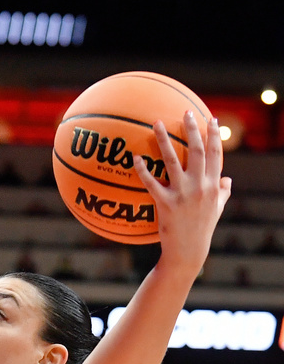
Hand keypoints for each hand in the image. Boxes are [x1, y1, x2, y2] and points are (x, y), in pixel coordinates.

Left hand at [133, 112, 231, 272]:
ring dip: (164, 140)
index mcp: (213, 185)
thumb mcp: (217, 210)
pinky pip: (151, 183)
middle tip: (187, 111)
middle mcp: (200, 186)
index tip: (212, 119)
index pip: (217, 154)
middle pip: (198, 150)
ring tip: (156, 123)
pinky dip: (143, 170)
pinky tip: (135, 158)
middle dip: (194, 129)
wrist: (188, 251)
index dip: (215, 135)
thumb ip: (223, 193)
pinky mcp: (166, 203)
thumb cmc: (202, 229)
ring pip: (173, 160)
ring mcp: (183, 194)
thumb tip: (228, 179)